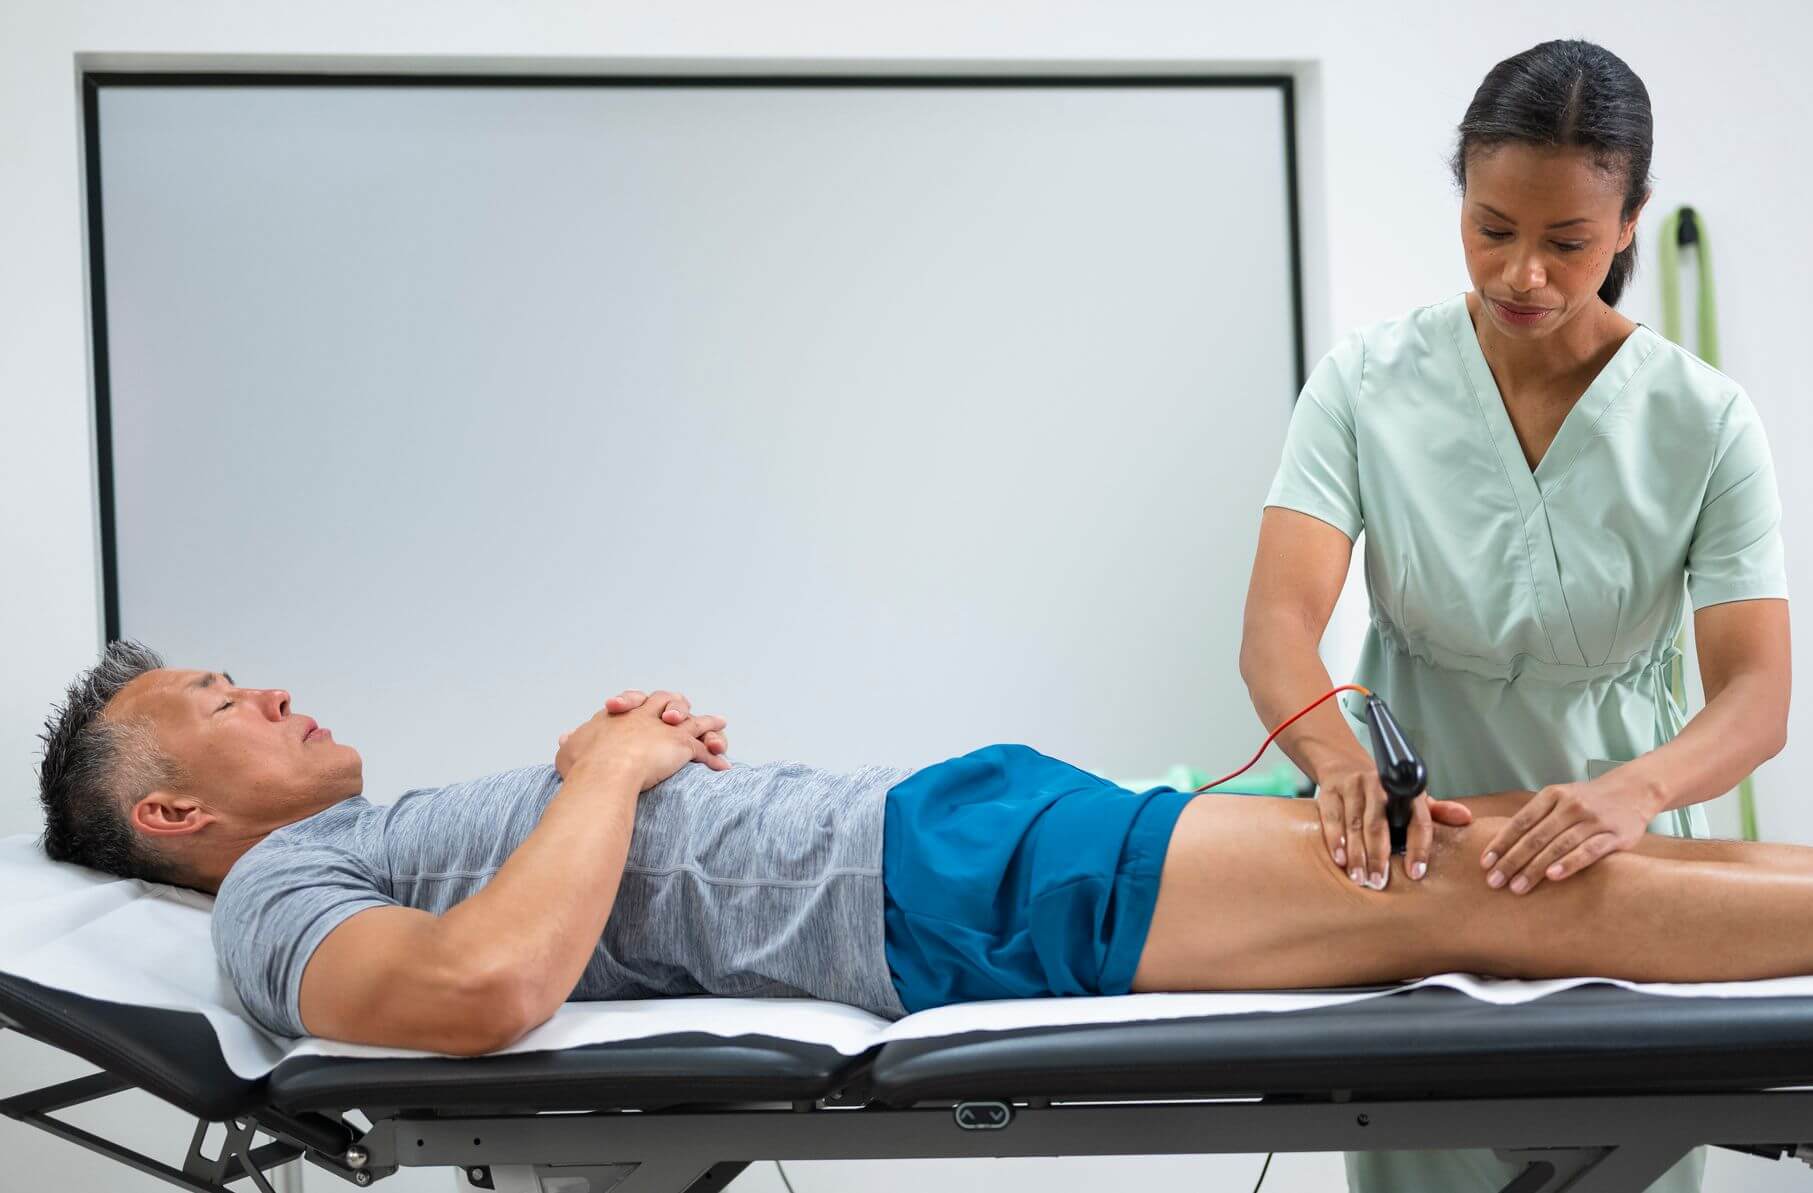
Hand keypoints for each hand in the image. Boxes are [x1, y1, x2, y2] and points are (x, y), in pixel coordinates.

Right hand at [555, 689, 727, 789]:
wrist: (605, 771)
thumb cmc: (584, 765)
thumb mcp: (569, 750)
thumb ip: (571, 742)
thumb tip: (565, 738)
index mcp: (619, 715)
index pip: (633, 703)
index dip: (638, 705)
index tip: (639, 710)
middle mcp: (644, 715)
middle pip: (666, 699)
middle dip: (675, 704)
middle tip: (680, 711)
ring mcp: (665, 728)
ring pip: (692, 720)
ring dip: (707, 724)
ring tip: (719, 723)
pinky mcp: (681, 744)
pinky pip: (703, 749)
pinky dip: (713, 757)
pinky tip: (722, 766)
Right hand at [1314, 758, 1474, 888]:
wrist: (1344, 763)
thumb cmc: (1381, 791)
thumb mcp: (1408, 798)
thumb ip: (1437, 812)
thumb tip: (1466, 818)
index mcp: (1404, 791)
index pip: (1417, 819)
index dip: (1418, 847)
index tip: (1415, 873)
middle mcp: (1378, 785)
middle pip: (1379, 824)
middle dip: (1379, 857)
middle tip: (1379, 883)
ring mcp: (1352, 786)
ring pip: (1355, 824)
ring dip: (1357, 854)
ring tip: (1360, 878)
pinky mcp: (1330, 790)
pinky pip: (1332, 817)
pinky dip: (1335, 840)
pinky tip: (1340, 859)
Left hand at [1481, 778, 1652, 894]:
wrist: (1633, 791)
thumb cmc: (1588, 800)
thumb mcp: (1560, 798)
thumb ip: (1536, 817)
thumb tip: (1502, 846)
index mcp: (1552, 795)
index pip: (1520, 822)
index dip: (1501, 843)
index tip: (1485, 864)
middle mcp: (1570, 805)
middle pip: (1535, 837)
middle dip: (1512, 861)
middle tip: (1495, 882)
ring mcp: (1593, 820)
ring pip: (1558, 846)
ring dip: (1535, 868)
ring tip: (1517, 887)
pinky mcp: (1614, 835)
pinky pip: (1589, 851)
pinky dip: (1569, 863)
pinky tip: (1553, 877)